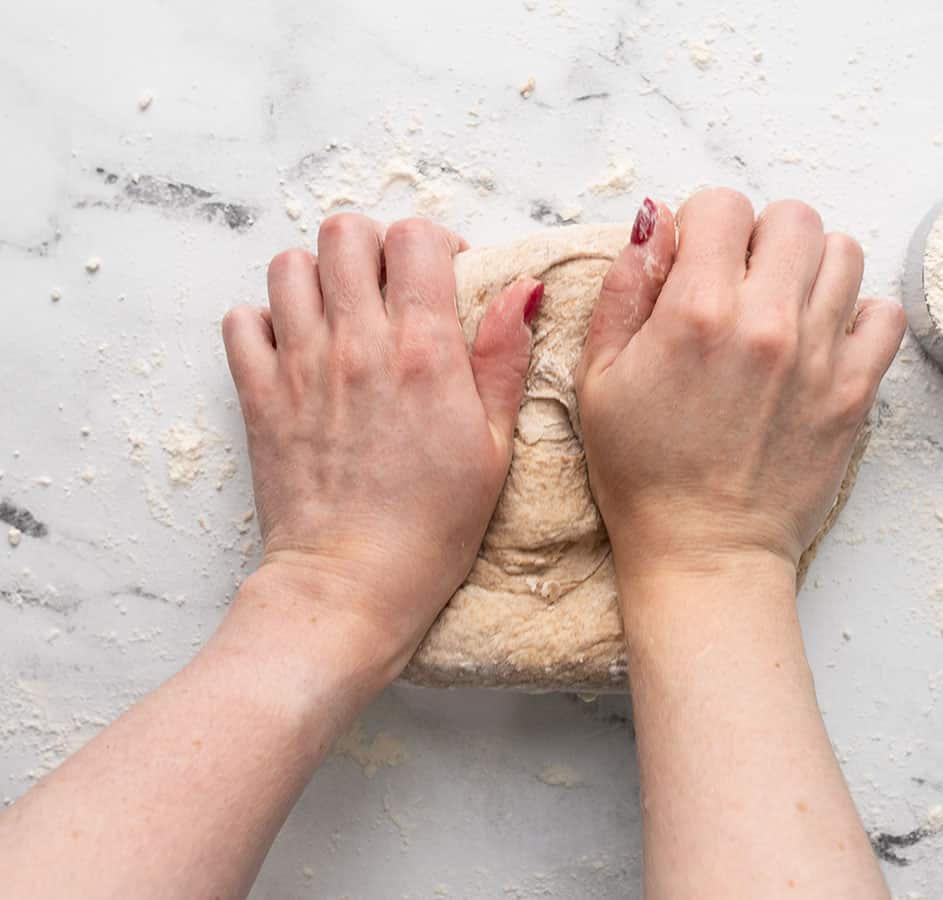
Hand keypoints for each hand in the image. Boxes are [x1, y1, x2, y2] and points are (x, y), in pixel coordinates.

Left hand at [222, 214, 542, 671]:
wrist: (351, 585)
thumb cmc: (433, 526)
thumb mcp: (495, 447)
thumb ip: (503, 359)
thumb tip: (521, 290)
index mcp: (423, 352)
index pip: (416, 238)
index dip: (436, 245)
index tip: (445, 279)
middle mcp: (356, 344)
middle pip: (346, 232)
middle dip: (373, 248)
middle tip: (388, 288)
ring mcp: (299, 366)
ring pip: (288, 265)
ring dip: (318, 277)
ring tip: (340, 314)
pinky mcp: (258, 396)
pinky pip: (241, 320)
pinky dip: (265, 321)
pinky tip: (295, 349)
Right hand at [577, 190, 904, 583]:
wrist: (705, 551)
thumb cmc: (642, 472)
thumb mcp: (599, 377)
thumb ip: (625, 289)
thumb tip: (653, 220)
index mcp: (697, 311)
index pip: (722, 204)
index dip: (703, 225)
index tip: (696, 262)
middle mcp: (766, 321)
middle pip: (792, 217)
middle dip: (761, 236)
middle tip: (741, 282)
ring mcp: (821, 355)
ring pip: (844, 252)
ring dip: (811, 267)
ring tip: (784, 307)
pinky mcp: (856, 391)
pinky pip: (885, 314)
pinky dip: (860, 314)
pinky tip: (825, 340)